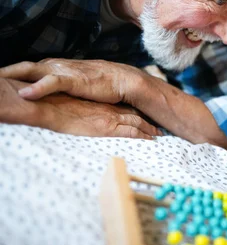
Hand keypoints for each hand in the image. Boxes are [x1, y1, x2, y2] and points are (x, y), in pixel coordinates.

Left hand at [0, 59, 144, 103]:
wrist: (124, 80)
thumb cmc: (101, 84)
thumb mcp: (73, 84)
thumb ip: (58, 86)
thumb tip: (44, 95)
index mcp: (53, 67)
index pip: (24, 69)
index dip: (9, 74)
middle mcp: (54, 66)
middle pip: (21, 67)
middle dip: (4, 73)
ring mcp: (62, 71)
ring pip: (29, 71)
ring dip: (11, 76)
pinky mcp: (73, 80)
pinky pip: (51, 82)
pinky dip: (37, 88)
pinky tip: (24, 94)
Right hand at [37, 94, 161, 138]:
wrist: (49, 107)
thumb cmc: (54, 106)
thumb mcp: (71, 107)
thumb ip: (80, 112)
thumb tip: (81, 118)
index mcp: (101, 104)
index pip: (123, 107)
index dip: (136, 111)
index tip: (145, 116)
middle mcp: (109, 109)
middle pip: (134, 114)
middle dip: (147, 121)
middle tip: (159, 128)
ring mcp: (110, 118)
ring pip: (137, 123)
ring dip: (149, 129)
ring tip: (160, 135)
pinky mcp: (107, 128)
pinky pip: (131, 132)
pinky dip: (143, 135)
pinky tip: (151, 140)